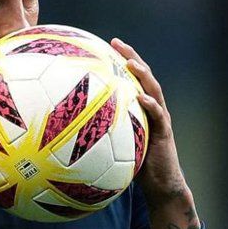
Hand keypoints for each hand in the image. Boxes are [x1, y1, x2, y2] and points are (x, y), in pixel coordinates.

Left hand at [110, 38, 200, 228]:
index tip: (104, 44)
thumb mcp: (112, 147)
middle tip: (117, 43)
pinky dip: (150, 105)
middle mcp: (151, 109)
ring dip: (143, 75)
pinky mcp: (165, 134)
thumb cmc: (133, 167)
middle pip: (143, 77)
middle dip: (131, 57)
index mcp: (139, 109)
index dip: (119, 60)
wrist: (160, 185)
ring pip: (154, 90)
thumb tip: (62, 133)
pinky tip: (141, 97)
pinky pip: (158, 117)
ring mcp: (160, 119)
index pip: (129, 79)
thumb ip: (96, 134)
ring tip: (131, 63)